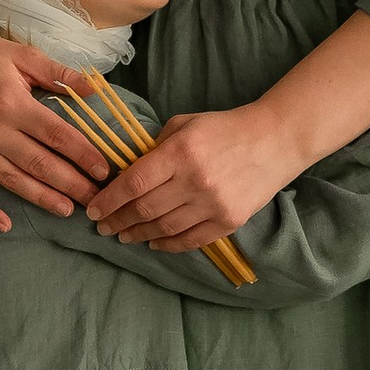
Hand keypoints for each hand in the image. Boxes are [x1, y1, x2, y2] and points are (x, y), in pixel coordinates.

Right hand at [0, 3, 108, 235]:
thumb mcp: (24, 55)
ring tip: (67, 210)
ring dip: (41, 198)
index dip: (82, 154)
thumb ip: (59, 74)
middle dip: (71, 184)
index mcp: (12, 102)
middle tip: (96, 200)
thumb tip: (94, 90)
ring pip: (12, 180)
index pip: (56, 135)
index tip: (103, 170)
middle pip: (39, 163)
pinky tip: (5, 225)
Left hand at [88, 98, 291, 251]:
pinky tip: (153, 242)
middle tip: (103, 226)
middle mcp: (195, 181)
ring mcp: (213, 204)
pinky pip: (191, 240)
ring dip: (138, 234)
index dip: (110, 200)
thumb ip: (156, 148)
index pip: (134, 183)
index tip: (94, 210)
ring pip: (164, 228)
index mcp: (180, 152)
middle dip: (118, 220)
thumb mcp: (184, 125)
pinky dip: (168, 244)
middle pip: (145, 209)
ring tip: (123, 236)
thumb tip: (129, 171)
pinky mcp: (229, 221)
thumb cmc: (225, 128)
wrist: (276, 140)